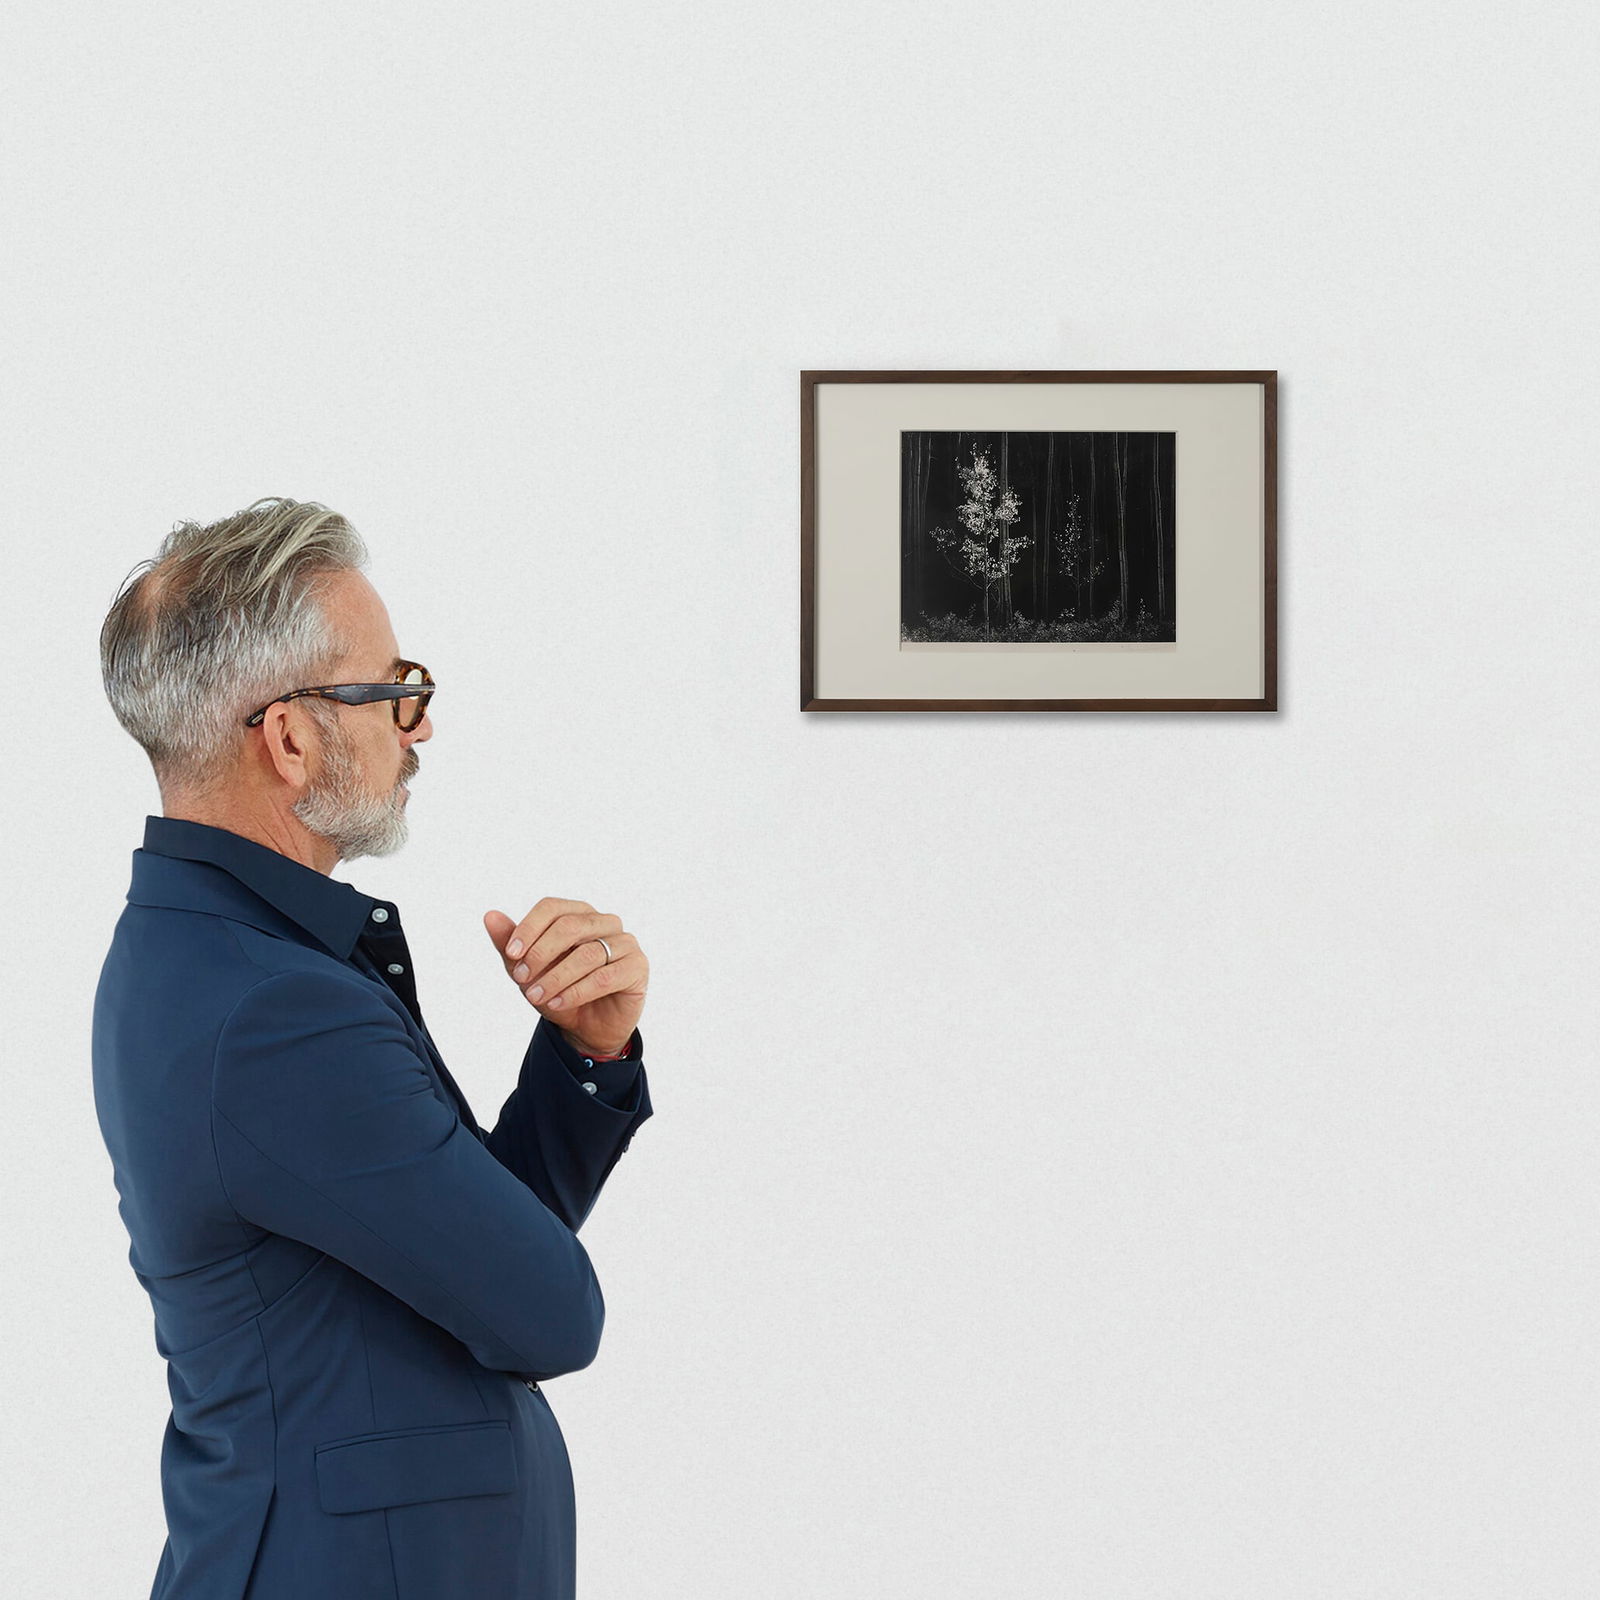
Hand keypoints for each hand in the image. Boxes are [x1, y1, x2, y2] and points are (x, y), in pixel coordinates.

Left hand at [483, 898, 647, 1055]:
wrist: (587, 1028)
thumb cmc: (559, 990)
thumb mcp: (529, 970)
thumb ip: (510, 943)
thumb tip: (489, 915)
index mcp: (579, 913)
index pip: (552, 907)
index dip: (529, 928)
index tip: (511, 955)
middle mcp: (605, 922)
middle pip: (569, 926)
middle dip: (541, 953)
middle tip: (521, 979)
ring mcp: (625, 943)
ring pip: (587, 954)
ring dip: (556, 977)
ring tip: (536, 997)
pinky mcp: (637, 967)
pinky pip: (605, 977)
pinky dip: (576, 992)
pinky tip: (557, 1004)